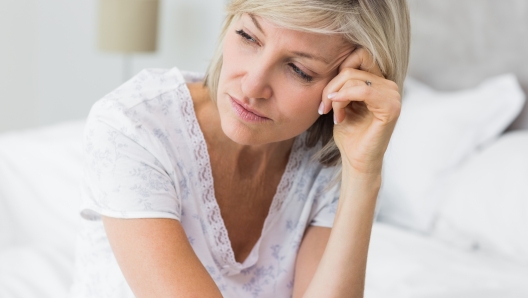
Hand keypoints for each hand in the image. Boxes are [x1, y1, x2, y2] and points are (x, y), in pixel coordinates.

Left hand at [319, 48, 401, 174]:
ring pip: (353, 78)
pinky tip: (336, 110)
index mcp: (379, 82)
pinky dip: (344, 97)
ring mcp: (393, 95)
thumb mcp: (342, 102)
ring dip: (335, 96)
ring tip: (332, 115)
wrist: (357, 160)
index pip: (359, 56)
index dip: (338, 71)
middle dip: (331, 87)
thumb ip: (343, 83)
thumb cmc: (349, 134)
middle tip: (324, 108)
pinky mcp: (391, 108)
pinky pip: (363, 90)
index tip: (326, 95)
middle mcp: (389, 86)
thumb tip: (333, 64)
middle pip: (351, 67)